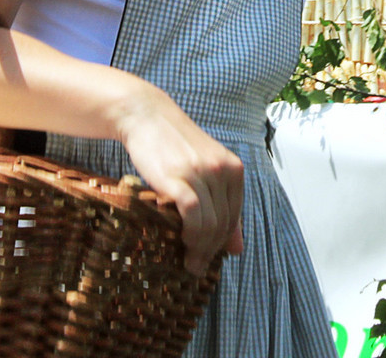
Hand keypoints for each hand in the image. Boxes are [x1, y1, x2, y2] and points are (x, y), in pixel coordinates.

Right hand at [115, 86, 244, 277]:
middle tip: (196, 267)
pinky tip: (182, 243)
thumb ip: (223, 205)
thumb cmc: (174, 147)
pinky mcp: (179, 177)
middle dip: (211, 251)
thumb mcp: (206, 171)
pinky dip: (191, 235)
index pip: (235, 216)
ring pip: (210, 224)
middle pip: (223, 223)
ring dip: (201, 249)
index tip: (208, 256)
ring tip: (189, 262)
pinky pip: (193, 215)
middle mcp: (222, 170)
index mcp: (234, 168)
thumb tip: (237, 249)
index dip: (222, 242)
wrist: (148, 118)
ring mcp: (201, 173)